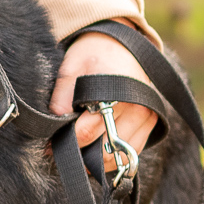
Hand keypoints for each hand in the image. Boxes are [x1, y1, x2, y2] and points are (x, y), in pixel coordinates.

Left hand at [48, 28, 158, 171]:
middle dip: (83, 154)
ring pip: (123, 155)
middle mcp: (136, 105)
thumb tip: (56, 128)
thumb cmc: (91, 54)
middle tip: (66, 151)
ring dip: (101, 160)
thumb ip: (61, 99)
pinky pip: (135, 150)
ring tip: (83, 153)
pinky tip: (101, 148)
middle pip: (107, 149)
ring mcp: (147, 114)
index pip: (87, 131)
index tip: (51, 148)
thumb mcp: (69, 69)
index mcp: (114, 90)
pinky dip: (118, 155)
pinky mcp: (152, 121)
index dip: (66, 142)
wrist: (119, 43)